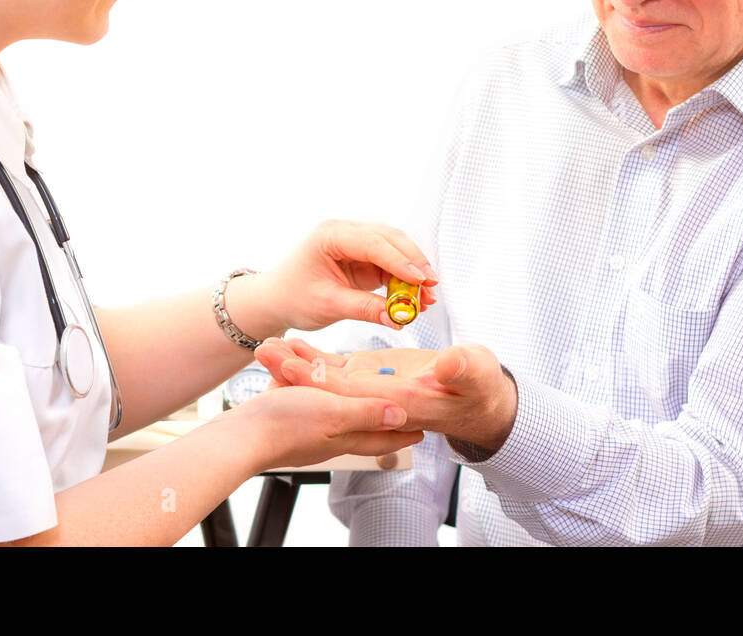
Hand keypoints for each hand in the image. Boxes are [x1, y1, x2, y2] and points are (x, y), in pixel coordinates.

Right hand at [227, 383, 423, 470]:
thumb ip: (368, 413)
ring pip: (331, 401)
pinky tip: (302, 364)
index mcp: (347, 436)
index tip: (424, 429)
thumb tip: (403, 415)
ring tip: (351, 371)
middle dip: (378, 408)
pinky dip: (308, 377)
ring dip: (340, 385)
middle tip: (395, 402)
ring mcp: (307, 425)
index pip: (385, 438)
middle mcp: (329, 434)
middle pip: (362, 420)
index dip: (405, 433)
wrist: (239, 435)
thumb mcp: (335, 413)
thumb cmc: (286, 425)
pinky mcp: (285, 414)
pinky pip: (305, 393)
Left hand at [249, 220, 438, 333]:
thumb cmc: (293, 297)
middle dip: (413, 262)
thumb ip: (363, 308)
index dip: (400, 261)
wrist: (276, 299)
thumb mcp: (327, 305)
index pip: (373, 243)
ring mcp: (355, 243)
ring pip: (394, 250)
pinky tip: (416, 297)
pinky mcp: (363, 258)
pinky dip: (404, 280)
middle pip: (390, 239)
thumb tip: (397, 318)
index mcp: (330, 235)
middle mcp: (345, 232)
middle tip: (432, 285)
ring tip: (428, 297)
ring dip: (413, 272)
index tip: (421, 279)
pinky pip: (390, 265)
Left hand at [255, 337, 518, 453]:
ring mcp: (369, 388)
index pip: (353, 394)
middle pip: (329, 387)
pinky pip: (334, 368)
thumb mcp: (476, 372)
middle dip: (295, 371)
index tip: (293, 368)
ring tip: (265, 345)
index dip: (323, 382)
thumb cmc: (479, 385)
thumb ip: (461, 370)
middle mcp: (377, 398)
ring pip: (326, 377)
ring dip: (296, 364)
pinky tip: (289, 343)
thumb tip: (445, 365)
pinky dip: (312, 357)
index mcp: (399, 399)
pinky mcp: (368, 375)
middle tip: (263, 351)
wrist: (477, 396)